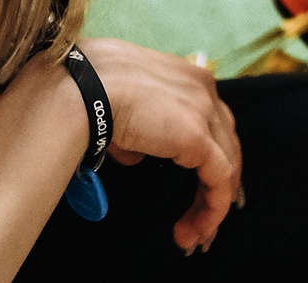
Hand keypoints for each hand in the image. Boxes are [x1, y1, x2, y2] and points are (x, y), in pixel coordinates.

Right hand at [75, 37, 241, 253]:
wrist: (81, 89)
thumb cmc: (87, 92)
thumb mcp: (117, 107)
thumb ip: (133, 131)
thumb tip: (135, 155)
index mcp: (183, 75)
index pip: (209, 118)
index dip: (207, 153)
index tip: (196, 183)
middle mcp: (202, 88)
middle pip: (224, 140)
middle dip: (216, 180)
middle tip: (201, 213)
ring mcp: (204, 110)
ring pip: (226, 161)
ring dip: (213, 201)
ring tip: (196, 232)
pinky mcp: (198, 137)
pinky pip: (219, 178)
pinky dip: (213, 206)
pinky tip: (199, 228)